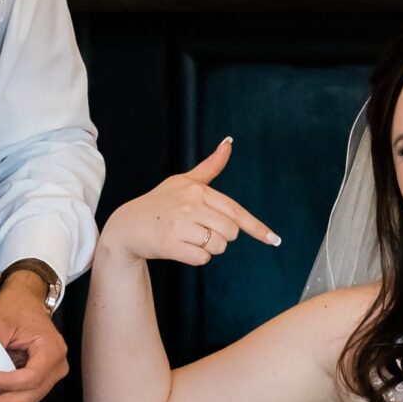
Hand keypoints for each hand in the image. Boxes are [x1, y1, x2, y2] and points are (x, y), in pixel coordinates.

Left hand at [0, 273, 68, 401]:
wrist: (25, 300)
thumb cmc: (16, 307)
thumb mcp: (0, 323)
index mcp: (52, 348)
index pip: (33, 376)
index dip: (9, 382)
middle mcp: (57, 363)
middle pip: (33, 392)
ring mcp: (51, 372)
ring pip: (30, 397)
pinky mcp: (41, 376)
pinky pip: (27, 392)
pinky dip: (10, 397)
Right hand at [99, 137, 279, 267]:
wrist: (127, 225)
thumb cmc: (160, 203)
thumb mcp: (184, 181)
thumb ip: (210, 167)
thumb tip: (229, 142)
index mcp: (197, 191)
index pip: (235, 211)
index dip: (257, 228)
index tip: (274, 240)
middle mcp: (190, 206)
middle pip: (231, 232)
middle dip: (222, 237)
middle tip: (200, 230)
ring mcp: (180, 225)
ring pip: (218, 247)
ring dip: (209, 248)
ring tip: (188, 237)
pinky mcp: (171, 245)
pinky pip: (202, 259)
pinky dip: (196, 258)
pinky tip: (181, 247)